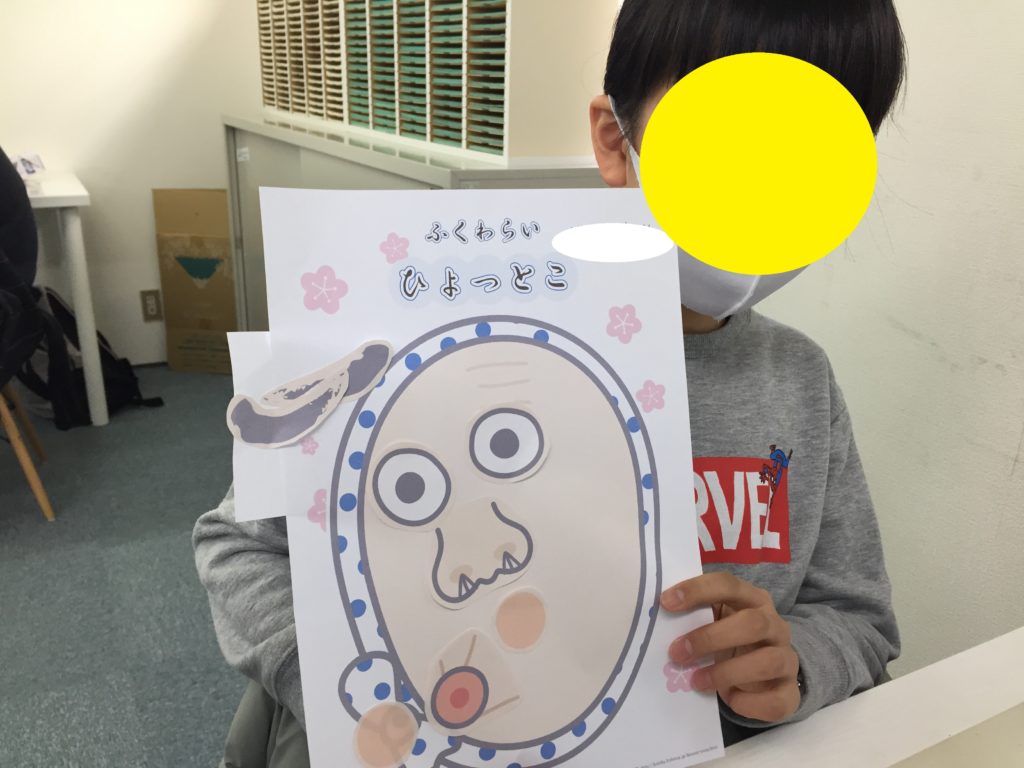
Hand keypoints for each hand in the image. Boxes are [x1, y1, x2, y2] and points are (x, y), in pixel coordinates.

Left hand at [661, 573, 799, 722]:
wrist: (769, 671)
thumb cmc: (731, 639)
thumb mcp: (716, 622)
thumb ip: (695, 617)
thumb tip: (657, 622)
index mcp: (752, 599)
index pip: (728, 585)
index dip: (697, 590)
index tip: (665, 602)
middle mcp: (774, 624)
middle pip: (751, 623)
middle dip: (710, 638)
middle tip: (676, 653)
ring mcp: (787, 657)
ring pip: (767, 662)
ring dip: (726, 672)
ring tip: (696, 681)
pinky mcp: (791, 691)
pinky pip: (777, 700)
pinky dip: (749, 703)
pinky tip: (729, 699)